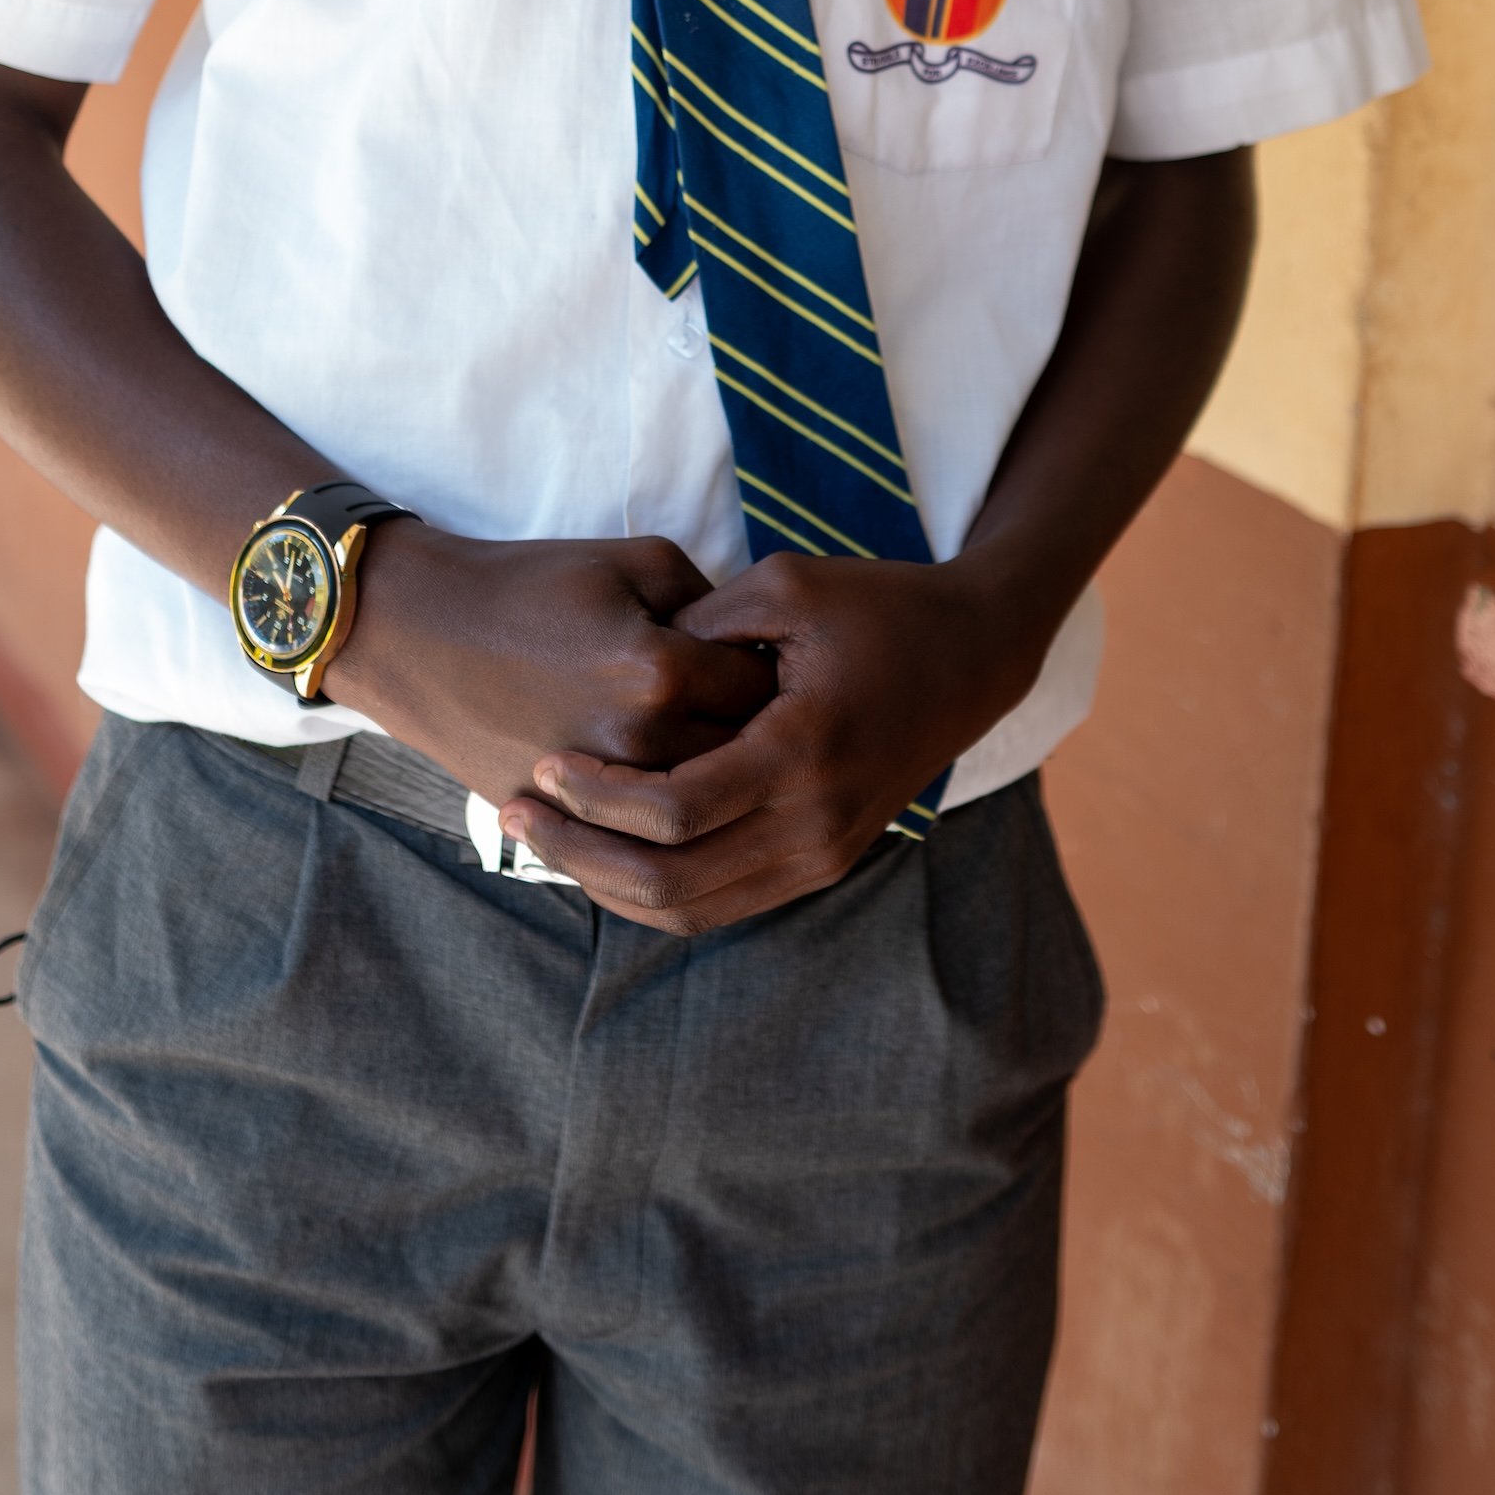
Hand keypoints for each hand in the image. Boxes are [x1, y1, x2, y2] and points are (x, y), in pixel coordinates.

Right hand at [325, 519, 776, 813]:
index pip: (765, 691)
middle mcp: (638, 742)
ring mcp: (596, 795)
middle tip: (767, 713)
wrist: (420, 632)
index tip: (783, 663)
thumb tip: (756, 645)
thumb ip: (711, 600)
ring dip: (717, 788)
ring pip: (695, 813)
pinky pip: (640, 844)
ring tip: (725, 751)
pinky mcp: (563, 823)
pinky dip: (664, 824)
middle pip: (741, 761)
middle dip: (761, 738)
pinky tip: (677, 789)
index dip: (781, 676)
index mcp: (660, 670)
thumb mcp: (632, 561)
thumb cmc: (529, 585)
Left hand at [497, 551, 1055, 931]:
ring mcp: (822, 855)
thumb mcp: (785, 585)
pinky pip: (721, 904)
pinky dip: (654, 890)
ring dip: (610, 883)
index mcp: (802, 751)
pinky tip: (605, 848)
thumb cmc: (876, 606)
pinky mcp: (821, 863)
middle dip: (582, 854)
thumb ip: (702, 623)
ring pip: (692, 910)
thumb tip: (621, 661)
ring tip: (547, 836)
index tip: (545, 761)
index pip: (675, 810)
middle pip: (673, 882)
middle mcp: (814, 823)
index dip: (597, 796)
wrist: (972, 655)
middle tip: (521, 811)